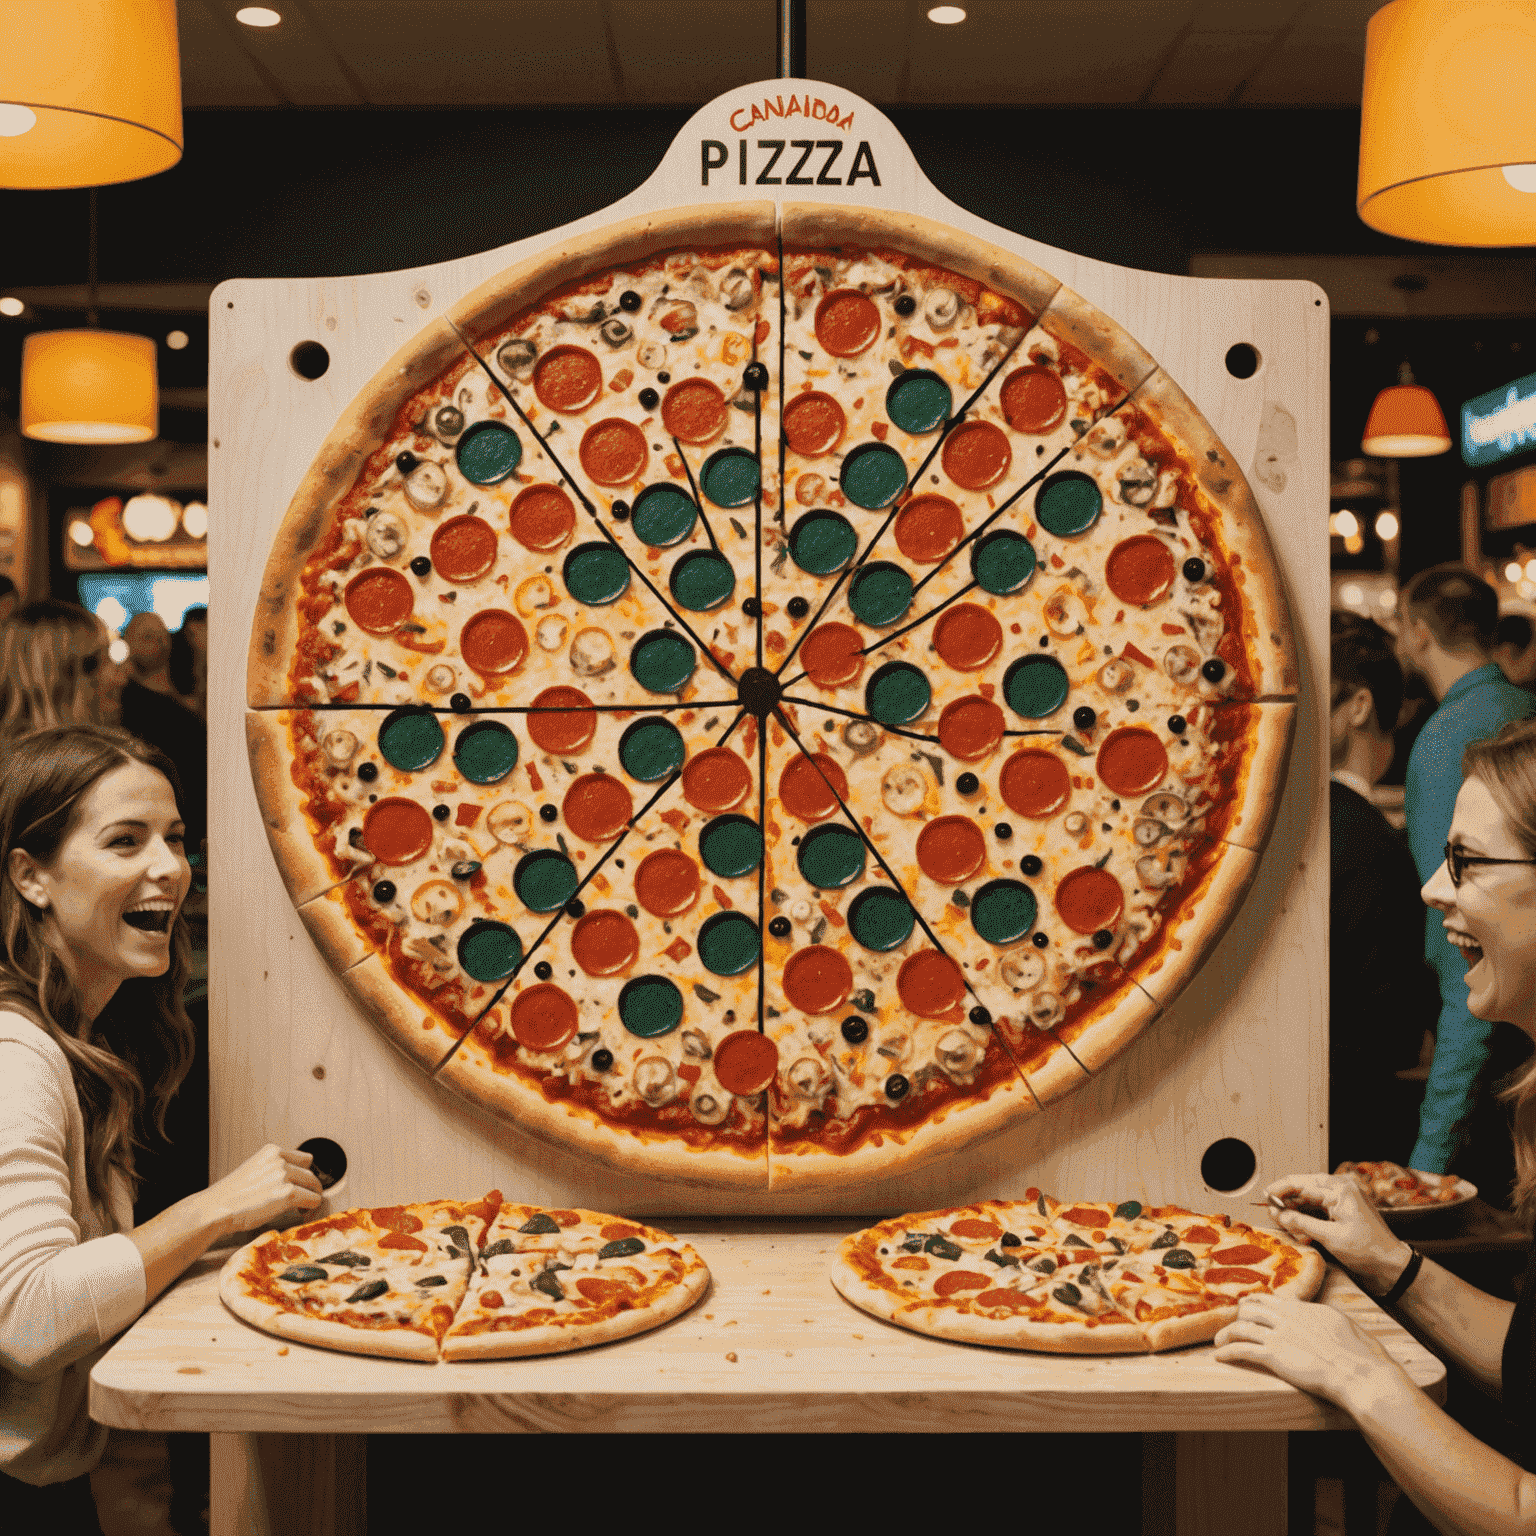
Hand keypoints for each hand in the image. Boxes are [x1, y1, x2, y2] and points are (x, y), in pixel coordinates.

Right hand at [206, 1145, 323, 1234]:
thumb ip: (271, 1169)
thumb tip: (289, 1179)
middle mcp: (280, 1160)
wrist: (214, 1209)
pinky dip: (311, 1208)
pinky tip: (303, 1214)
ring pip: (314, 1185)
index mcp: (271, 1151)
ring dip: (311, 1197)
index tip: (301, 1185)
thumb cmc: (229, 1196)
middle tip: (303, 1200)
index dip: (303, 1174)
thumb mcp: (252, 1170)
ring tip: (302, 1209)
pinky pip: (314, 1199)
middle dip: (308, 1187)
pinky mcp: (288, 1194)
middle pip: (310, 1172)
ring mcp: (284, 1175)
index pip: (304, 1158)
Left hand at [1214, 1292, 1404, 1411]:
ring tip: (1218, 1342)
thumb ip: (1323, 1318)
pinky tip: (1219, 1356)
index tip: (1250, 1310)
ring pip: (1241, 1326)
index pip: (1271, 1300)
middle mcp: (1287, 1317)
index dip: (1257, 1305)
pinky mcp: (1274, 1355)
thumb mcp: (1342, 1325)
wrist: (1360, 1373)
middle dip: (1239, 1316)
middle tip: (1233, 1325)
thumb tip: (1318, 1318)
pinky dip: (1227, 1351)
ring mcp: (1278, 1335)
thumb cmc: (1361, 1354)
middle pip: (1251, 1308)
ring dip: (1226, 1334)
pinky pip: (1242, 1349)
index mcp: (1303, 1308)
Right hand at [1264, 1173, 1409, 1292]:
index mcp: (1339, 1189)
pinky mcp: (1342, 1209)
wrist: (1392, 1266)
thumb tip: (1278, 1215)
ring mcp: (1342, 1198)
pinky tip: (1304, 1232)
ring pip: (1308, 1198)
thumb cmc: (1367, 1251)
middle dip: (1287, 1203)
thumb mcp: (1331, 1237)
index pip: (1300, 1184)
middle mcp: (1340, 1188)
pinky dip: (1307, 1218)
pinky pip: (1317, 1207)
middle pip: (1302, 1188)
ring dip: (1297, 1213)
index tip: (1265, 1200)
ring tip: (1294, 1230)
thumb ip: (1301, 1223)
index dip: (1279, 1192)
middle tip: (1276, 1217)